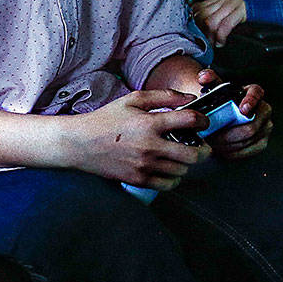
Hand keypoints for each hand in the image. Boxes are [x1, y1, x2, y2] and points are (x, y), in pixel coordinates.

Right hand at [58, 88, 207, 190]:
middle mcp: (149, 147)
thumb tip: (189, 99)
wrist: (79, 144)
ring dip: (187, 163)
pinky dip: (174, 178)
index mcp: (149, 123)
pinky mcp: (138, 180)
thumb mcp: (132, 100)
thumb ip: (163, 96)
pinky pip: (168, 184)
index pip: (189, 121)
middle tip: (202, 146)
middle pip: (193, 154)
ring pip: (182, 170)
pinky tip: (170, 169)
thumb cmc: (105, 120)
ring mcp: (144, 166)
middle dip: (203, 149)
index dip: (203, 120)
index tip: (203, 122)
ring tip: (181, 155)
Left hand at [192, 0, 247, 43]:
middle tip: (203, 42)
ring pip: (211, 21)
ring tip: (213, 43)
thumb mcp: (225, 13)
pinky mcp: (241, 11)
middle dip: (201, 32)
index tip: (194, 34)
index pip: (197, 8)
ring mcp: (232, 3)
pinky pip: (225, 25)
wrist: (264, 7)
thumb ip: (212, 17)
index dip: (193, 23)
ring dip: (210, 36)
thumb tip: (198, 30)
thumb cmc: (244, 14)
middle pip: (202, 15)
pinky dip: (220, 36)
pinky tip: (221, 42)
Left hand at [195, 67, 271, 158]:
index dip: (251, 101)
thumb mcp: (213, 88)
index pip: (256, 93)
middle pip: (251, 126)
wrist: (221, 117)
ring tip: (211, 143)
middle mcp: (263, 110)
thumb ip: (208, 79)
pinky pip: (247, 151)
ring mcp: (265, 127)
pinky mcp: (261, 142)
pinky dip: (231, 152)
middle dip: (228, 134)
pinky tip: (219, 149)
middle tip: (211, 137)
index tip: (242, 110)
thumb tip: (204, 77)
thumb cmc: (219, 102)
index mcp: (253, 93)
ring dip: (226, 144)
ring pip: (246, 141)